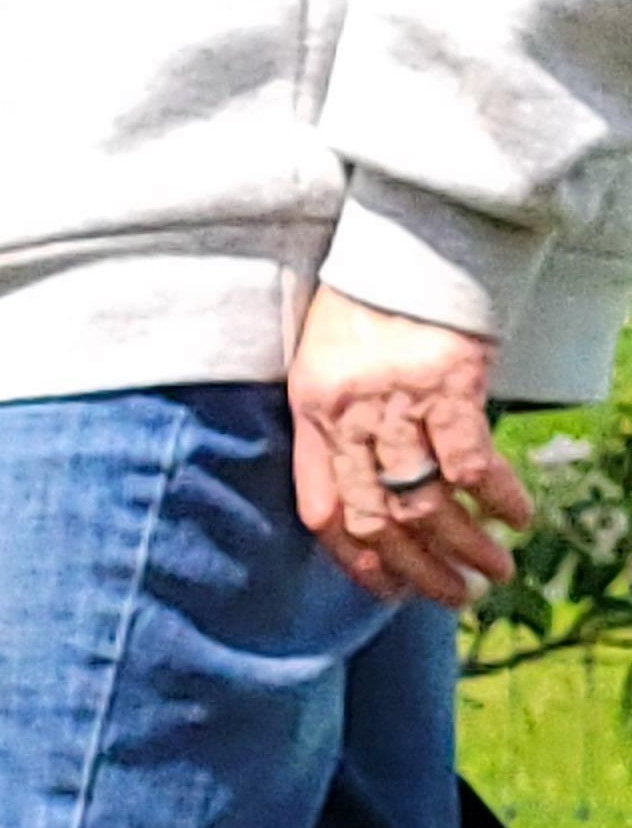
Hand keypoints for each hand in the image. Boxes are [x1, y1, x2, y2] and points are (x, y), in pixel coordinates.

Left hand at [289, 287, 531, 607]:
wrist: (408, 230)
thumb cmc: (366, 299)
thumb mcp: (325, 363)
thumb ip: (336, 425)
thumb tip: (372, 488)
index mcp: (311, 416)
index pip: (323, 511)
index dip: (354, 561)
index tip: (388, 589)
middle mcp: (347, 417)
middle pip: (377, 519)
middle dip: (418, 570)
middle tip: (453, 597)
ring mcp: (397, 402)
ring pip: (424, 501)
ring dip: (463, 546)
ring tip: (491, 573)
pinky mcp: (448, 381)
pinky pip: (469, 458)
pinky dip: (495, 495)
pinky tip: (517, 517)